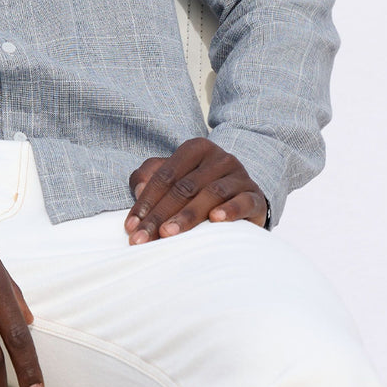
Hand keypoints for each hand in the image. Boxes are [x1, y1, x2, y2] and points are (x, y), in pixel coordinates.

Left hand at [125, 138, 267, 244]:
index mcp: (196, 149)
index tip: (131, 226)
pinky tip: (214, 220)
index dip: (146, 201)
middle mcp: (219, 158)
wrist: (243, 194)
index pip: (165, 175)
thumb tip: (139, 188)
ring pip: (211, 194)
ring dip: (187, 216)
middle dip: (160, 214)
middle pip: (184, 187)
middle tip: (144, 237)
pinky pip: (243, 201)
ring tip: (168, 233)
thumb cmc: (200, 186)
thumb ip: (151, 177)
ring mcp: (239, 176)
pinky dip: (229, 210)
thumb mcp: (174, 176)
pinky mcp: (255, 195)